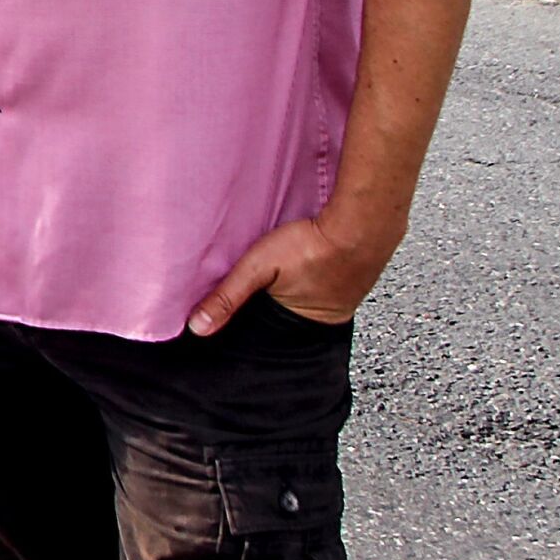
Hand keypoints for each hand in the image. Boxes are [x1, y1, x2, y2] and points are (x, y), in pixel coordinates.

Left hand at [188, 209, 389, 336]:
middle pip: (287, 324)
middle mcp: (325, 321)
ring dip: (291, 296)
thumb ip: (227, 297)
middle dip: (269, 314)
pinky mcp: (353, 281)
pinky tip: (303, 269)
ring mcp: (343, 302)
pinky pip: (325, 288)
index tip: (234, 320)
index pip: (266, 339)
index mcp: (300, 329)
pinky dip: (310, 282)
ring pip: (306, 305)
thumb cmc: (311, 244)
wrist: (361, 221)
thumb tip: (198, 327)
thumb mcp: (258, 268)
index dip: (250, 328)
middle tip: (256, 297)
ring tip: (279, 283)